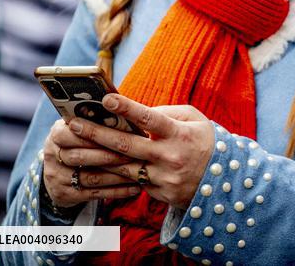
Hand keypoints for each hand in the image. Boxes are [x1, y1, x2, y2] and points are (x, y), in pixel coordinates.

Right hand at [42, 119, 141, 207]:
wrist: (58, 173)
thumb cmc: (80, 142)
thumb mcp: (79, 129)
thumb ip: (96, 121)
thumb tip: (124, 110)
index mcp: (56, 134)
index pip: (72, 133)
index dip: (95, 134)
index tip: (119, 133)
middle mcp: (52, 156)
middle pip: (81, 157)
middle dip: (109, 155)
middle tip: (134, 153)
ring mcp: (58, 178)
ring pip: (90, 177)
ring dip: (117, 175)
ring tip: (139, 171)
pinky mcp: (66, 195)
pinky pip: (95, 194)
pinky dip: (117, 191)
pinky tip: (135, 188)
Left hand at [69, 94, 215, 209]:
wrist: (225, 181)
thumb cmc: (206, 141)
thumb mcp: (195, 120)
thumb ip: (166, 113)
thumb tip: (136, 111)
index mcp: (180, 134)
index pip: (151, 118)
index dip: (128, 109)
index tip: (106, 99)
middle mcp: (170, 157)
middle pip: (127, 145)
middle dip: (97, 134)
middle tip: (74, 124)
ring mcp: (163, 178)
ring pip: (121, 168)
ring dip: (93, 159)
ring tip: (69, 150)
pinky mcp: (158, 193)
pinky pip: (129, 183)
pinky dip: (108, 177)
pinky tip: (88, 170)